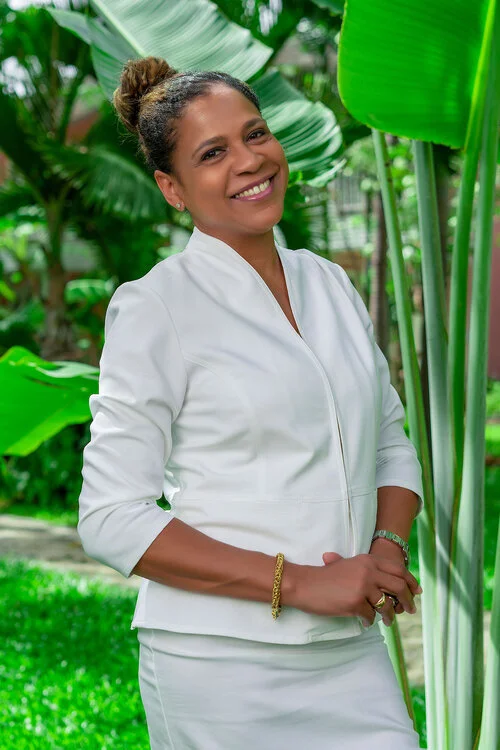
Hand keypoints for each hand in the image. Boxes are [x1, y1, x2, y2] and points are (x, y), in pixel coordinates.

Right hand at [291, 551, 420, 626]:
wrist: (306, 584)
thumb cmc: (326, 577)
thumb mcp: (349, 565)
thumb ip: (369, 569)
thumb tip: (391, 580)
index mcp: (368, 560)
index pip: (398, 569)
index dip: (411, 581)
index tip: (417, 591)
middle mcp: (368, 571)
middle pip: (399, 586)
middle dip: (408, 600)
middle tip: (411, 609)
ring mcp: (363, 587)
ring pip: (387, 605)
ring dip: (390, 615)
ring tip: (389, 621)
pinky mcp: (355, 603)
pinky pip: (371, 616)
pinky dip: (369, 620)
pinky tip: (365, 621)